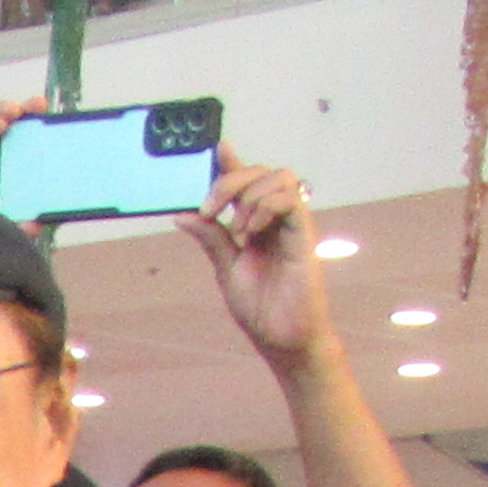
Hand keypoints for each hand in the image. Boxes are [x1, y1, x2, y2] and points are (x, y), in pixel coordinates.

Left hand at [180, 150, 332, 361]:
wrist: (283, 338)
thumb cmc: (261, 308)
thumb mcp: (226, 269)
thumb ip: (211, 239)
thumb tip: (184, 215)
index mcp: (256, 225)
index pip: (245, 183)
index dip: (233, 163)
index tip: (219, 147)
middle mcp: (275, 219)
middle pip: (261, 172)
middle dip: (230, 180)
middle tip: (209, 209)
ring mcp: (291, 224)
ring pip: (279, 177)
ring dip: (249, 196)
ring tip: (237, 230)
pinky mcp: (303, 234)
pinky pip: (291, 199)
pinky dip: (265, 206)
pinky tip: (251, 232)